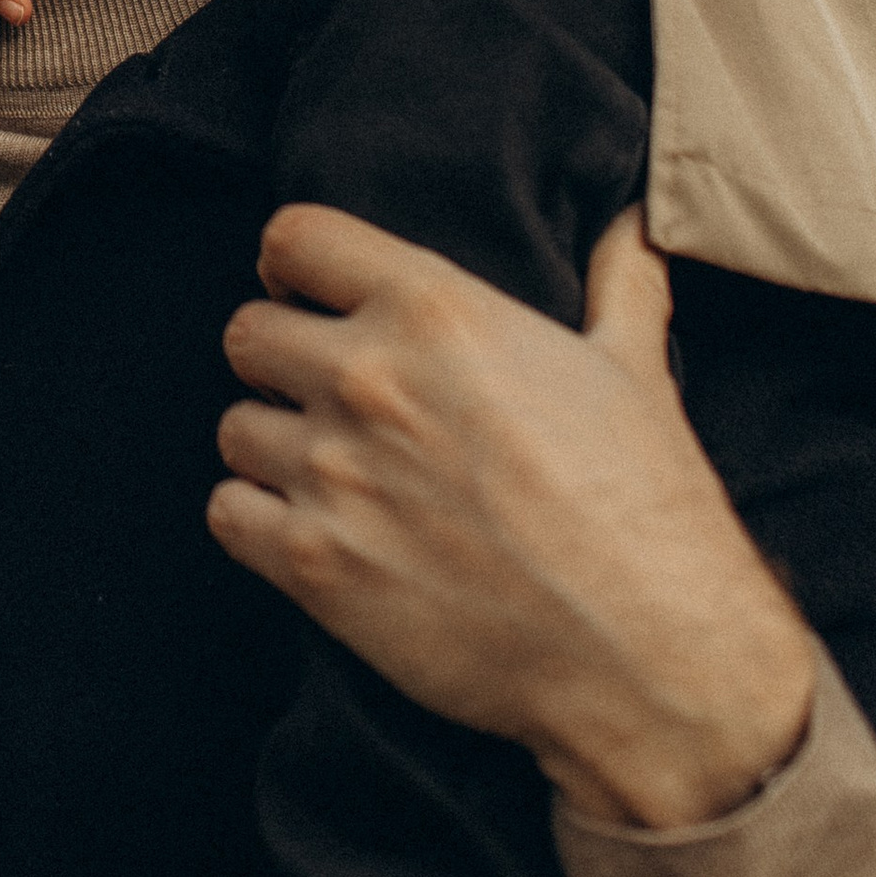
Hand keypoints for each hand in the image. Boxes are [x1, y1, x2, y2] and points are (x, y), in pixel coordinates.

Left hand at [208, 204, 817, 830]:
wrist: (649, 654)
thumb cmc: (648, 506)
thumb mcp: (637, 369)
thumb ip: (619, 281)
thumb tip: (636, 222)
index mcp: (434, 309)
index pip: (295, 239)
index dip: (294, 266)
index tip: (310, 294)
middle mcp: (367, 378)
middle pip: (248, 333)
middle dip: (279, 360)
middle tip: (323, 397)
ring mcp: (332, 471)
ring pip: (235, 426)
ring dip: (271, 446)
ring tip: (328, 474)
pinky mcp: (312, 563)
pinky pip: (226, 514)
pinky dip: (255, 522)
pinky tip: (312, 531)